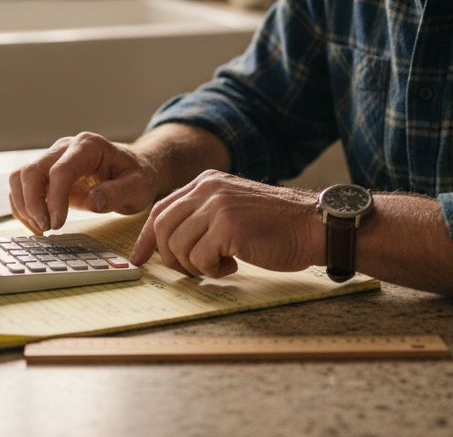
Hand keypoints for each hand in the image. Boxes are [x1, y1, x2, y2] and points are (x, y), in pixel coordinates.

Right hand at [8, 132, 162, 234]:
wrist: (134, 170)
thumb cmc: (136, 176)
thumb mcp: (138, 186)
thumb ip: (117, 193)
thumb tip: (93, 202)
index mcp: (88, 146)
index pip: (61, 170)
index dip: (55, 198)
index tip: (57, 224)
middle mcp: (65, 148)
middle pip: (32, 170)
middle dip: (32, 203)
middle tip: (46, 229)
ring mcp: (52, 159)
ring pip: (20, 177)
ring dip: (24, 205)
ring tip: (41, 230)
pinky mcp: (46, 174)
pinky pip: (22, 188)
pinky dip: (23, 207)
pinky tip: (37, 225)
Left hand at [130, 171, 323, 278]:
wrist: (313, 225)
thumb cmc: (276, 225)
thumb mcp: (232, 206)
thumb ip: (203, 215)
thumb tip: (169, 242)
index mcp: (206, 182)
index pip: (161, 209)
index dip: (147, 237)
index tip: (139, 258)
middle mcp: (208, 189)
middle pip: (163, 228)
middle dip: (170, 257)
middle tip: (192, 270)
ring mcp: (218, 206)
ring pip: (178, 246)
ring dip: (195, 266)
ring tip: (219, 266)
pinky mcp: (228, 228)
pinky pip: (200, 259)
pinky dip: (211, 271)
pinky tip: (232, 266)